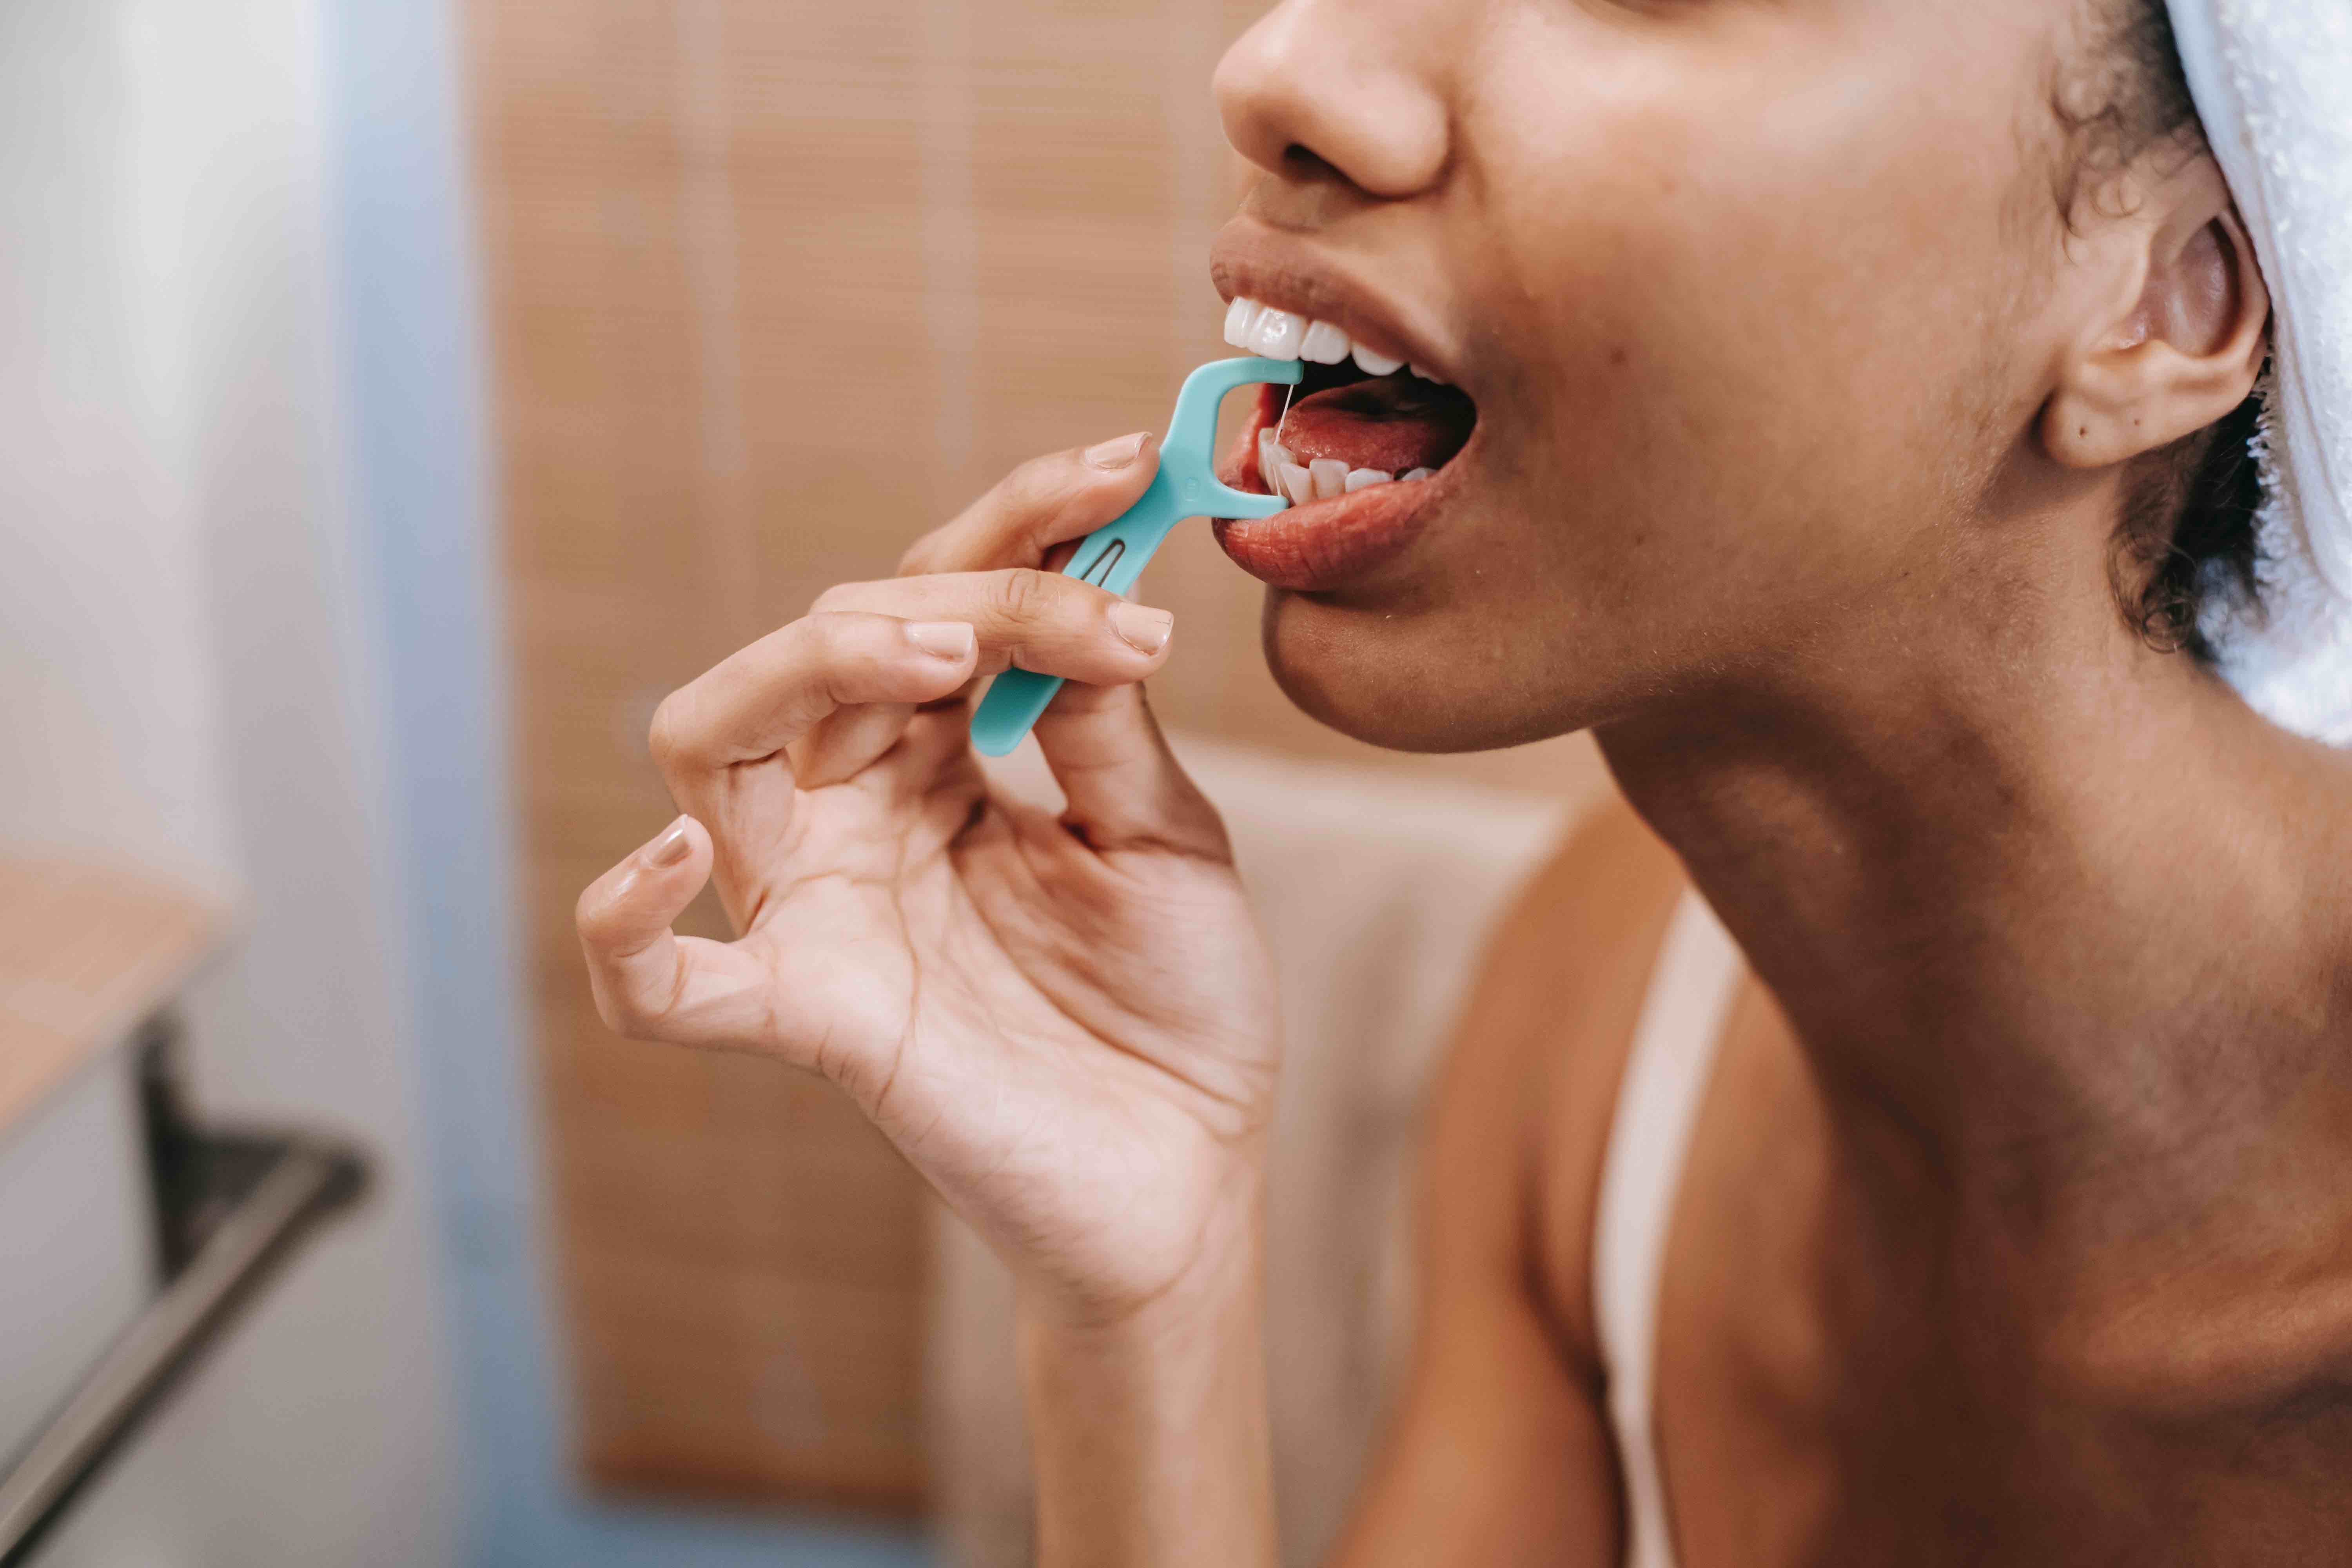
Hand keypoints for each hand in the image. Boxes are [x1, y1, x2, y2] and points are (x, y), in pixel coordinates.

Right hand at [576, 434, 1279, 1319]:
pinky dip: (629, 924)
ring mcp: (820, 906)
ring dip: (813, 663)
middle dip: (966, 591)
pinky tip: (671, 860)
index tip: (1124, 466)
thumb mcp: (1164, 834)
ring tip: (944, 655)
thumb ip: (1098, 719)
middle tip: (1104, 615)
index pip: (940, 596)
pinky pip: (662, 983)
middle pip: (831, 638)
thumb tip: (1078, 591)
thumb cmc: (1176, 1005)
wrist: (1194, 1170)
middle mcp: (860, 810)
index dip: (1023, 520)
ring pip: (715, 741)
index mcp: (946, 756)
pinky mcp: (810, 1014)